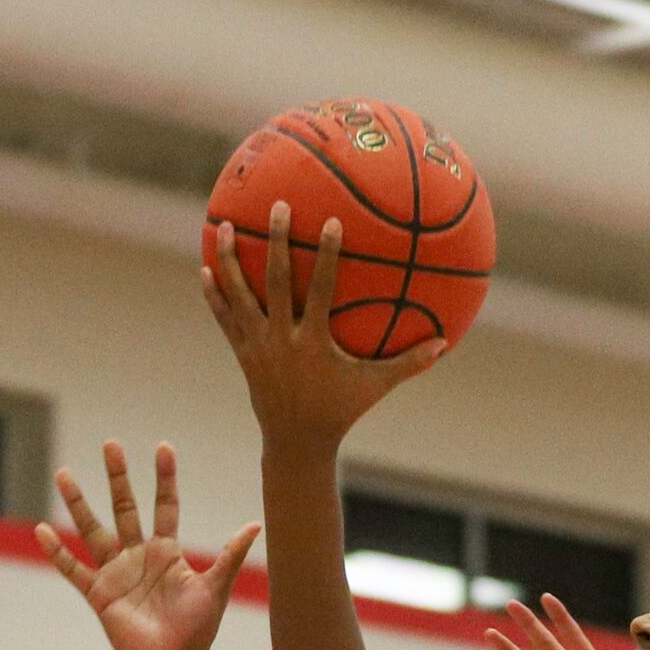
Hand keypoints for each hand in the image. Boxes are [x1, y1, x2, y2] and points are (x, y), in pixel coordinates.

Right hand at [38, 441, 261, 649]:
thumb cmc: (197, 630)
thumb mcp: (215, 588)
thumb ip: (230, 555)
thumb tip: (256, 524)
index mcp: (167, 552)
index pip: (165, 506)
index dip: (164, 479)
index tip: (163, 448)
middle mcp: (138, 556)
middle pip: (126, 508)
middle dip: (118, 478)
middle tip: (111, 444)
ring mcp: (116, 573)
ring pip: (93, 530)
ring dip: (79, 503)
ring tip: (65, 474)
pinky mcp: (99, 594)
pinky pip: (73, 569)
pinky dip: (57, 552)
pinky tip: (42, 529)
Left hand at [202, 204, 446, 453]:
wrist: (296, 443)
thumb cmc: (341, 411)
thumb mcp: (375, 386)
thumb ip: (408, 363)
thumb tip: (444, 343)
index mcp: (313, 343)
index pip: (320, 291)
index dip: (326, 256)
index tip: (329, 221)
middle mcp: (282, 340)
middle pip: (275, 282)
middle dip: (275, 242)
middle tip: (275, 207)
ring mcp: (258, 345)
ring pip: (239, 295)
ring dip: (229, 259)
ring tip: (221, 225)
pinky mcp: (243, 353)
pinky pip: (225, 318)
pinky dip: (214, 294)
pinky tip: (205, 268)